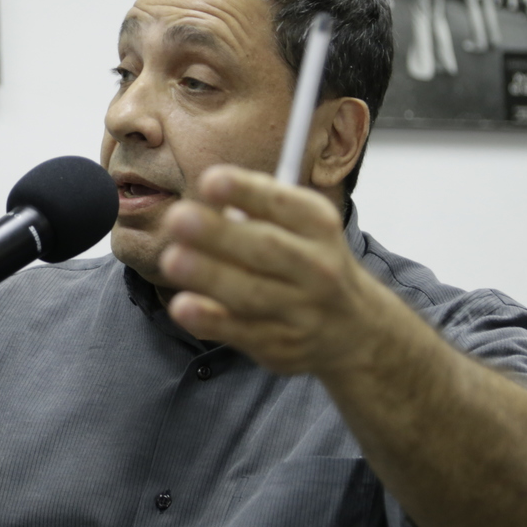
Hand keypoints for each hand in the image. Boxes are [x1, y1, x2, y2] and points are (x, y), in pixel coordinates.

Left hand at [158, 166, 387, 375]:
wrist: (354, 329)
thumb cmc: (311, 264)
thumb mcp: (304, 226)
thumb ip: (263, 207)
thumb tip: (211, 190)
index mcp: (319, 226)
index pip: (282, 204)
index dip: (246, 191)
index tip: (211, 180)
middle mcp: (316, 268)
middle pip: (265, 249)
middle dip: (219, 234)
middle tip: (178, 218)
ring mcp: (301, 311)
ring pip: (251, 293)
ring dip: (210, 276)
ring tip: (172, 260)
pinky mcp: (281, 345)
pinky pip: (241, 332)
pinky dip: (211, 320)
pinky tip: (182, 307)